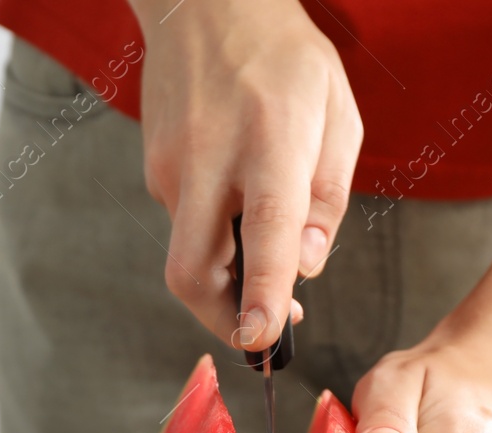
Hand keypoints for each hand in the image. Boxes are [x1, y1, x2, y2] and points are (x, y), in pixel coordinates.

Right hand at [131, 0, 360, 349]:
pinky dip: (213, 235)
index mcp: (271, 140)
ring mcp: (173, 167)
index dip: (260, 293)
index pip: (264, 232)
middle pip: (193, 270)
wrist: (202, 2)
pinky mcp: (154, 170)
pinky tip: (234, 201)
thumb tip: (308, 267)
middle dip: (224, 319)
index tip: (260, 340)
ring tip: (262, 264)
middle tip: (260, 332)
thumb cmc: (283, 57)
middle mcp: (212, 159)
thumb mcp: (337, 113)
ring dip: (224, 279)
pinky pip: (185, 223)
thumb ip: (328, 196)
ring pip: (188, 253)